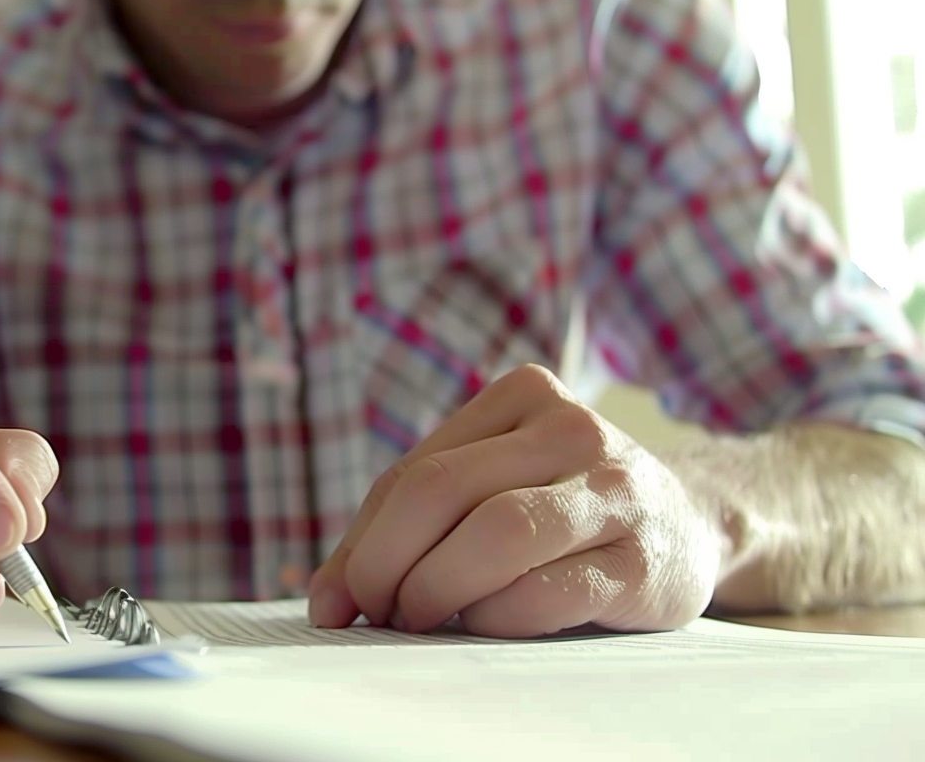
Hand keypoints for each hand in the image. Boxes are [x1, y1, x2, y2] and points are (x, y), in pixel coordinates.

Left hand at [307, 364, 720, 637]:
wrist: (692, 526)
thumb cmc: (563, 510)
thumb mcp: (491, 488)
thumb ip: (407, 526)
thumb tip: (329, 598)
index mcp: (521, 395)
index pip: (413, 472)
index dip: (363, 542)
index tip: (337, 601)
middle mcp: (571, 427)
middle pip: (442, 490)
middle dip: (387, 562)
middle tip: (375, 613)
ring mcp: (616, 488)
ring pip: (496, 532)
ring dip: (437, 588)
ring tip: (419, 620)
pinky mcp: (646, 561)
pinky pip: (551, 588)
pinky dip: (497, 616)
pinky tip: (483, 626)